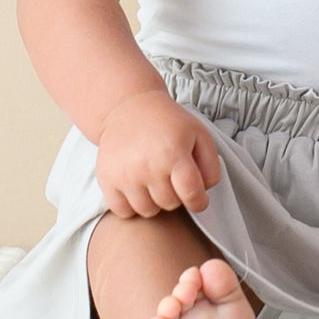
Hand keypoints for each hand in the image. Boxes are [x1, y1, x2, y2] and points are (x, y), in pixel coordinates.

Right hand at [95, 87, 223, 217]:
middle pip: (170, 204)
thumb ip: (211, 164)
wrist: (129, 107)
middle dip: (176, 196)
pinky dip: (131, 205)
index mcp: (174, 153)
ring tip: (154, 182)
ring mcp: (125, 174)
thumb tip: (204, 191)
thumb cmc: (168, 123)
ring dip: (154, 202)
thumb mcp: (199, 134)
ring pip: (147, 211)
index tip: (198, 197)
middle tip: (172, 179)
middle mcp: (148, 166)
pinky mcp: (107, 178)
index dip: (199, 201)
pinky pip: (123, 211)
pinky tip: (137, 188)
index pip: (192, 195)